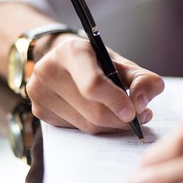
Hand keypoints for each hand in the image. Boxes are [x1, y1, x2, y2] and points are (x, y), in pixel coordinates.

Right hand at [26, 34, 163, 133]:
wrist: (65, 61)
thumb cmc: (98, 63)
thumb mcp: (123, 64)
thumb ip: (142, 80)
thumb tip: (141, 104)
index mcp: (71, 52)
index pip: (93, 85)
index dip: (116, 101)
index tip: (134, 112)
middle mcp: (48, 70)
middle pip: (94, 111)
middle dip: (121, 120)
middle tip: (141, 117)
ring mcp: (39, 93)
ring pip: (87, 125)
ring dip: (112, 126)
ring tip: (125, 116)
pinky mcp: (40, 111)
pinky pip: (77, 130)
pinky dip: (97, 128)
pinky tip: (104, 116)